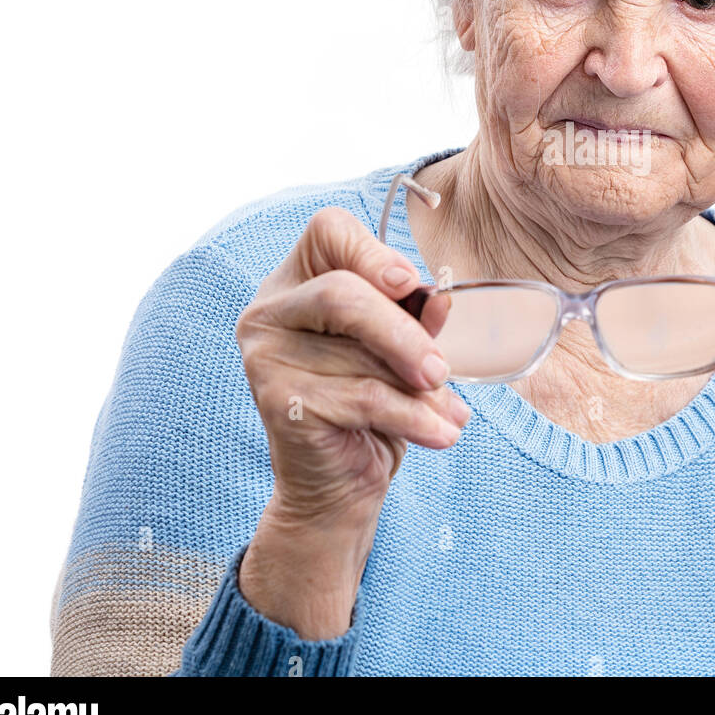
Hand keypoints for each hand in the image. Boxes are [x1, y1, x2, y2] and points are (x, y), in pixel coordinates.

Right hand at [234, 206, 466, 636]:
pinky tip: (442, 432)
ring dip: (418, 389)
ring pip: (358, 355)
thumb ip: (417, 317)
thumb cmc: (374, 403)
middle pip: (342, 294)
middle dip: (404, 333)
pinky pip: (361, 398)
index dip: (373, 250)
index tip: (411, 284)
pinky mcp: (277, 400)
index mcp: (299, 279)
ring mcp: (265, 355)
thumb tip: (438, 300)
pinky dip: (412, 417)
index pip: (328, 229)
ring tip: (449, 412)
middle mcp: (270, 310)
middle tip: (442, 371)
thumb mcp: (404, 349)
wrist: (339, 485)